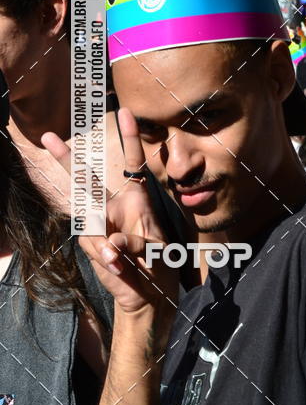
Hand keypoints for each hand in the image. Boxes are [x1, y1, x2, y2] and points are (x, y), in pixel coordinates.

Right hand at [42, 108, 177, 315]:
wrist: (145, 293)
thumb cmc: (158, 264)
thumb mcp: (157, 250)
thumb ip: (135, 242)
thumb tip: (109, 241)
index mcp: (137, 198)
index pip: (134, 162)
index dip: (129, 137)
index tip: (125, 111)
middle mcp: (114, 206)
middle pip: (87, 179)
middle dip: (67, 159)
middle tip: (47, 136)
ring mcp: (99, 224)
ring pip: (87, 219)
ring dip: (104, 244)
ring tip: (122, 262)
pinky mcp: (90, 241)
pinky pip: (92, 243)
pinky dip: (106, 256)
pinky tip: (118, 266)